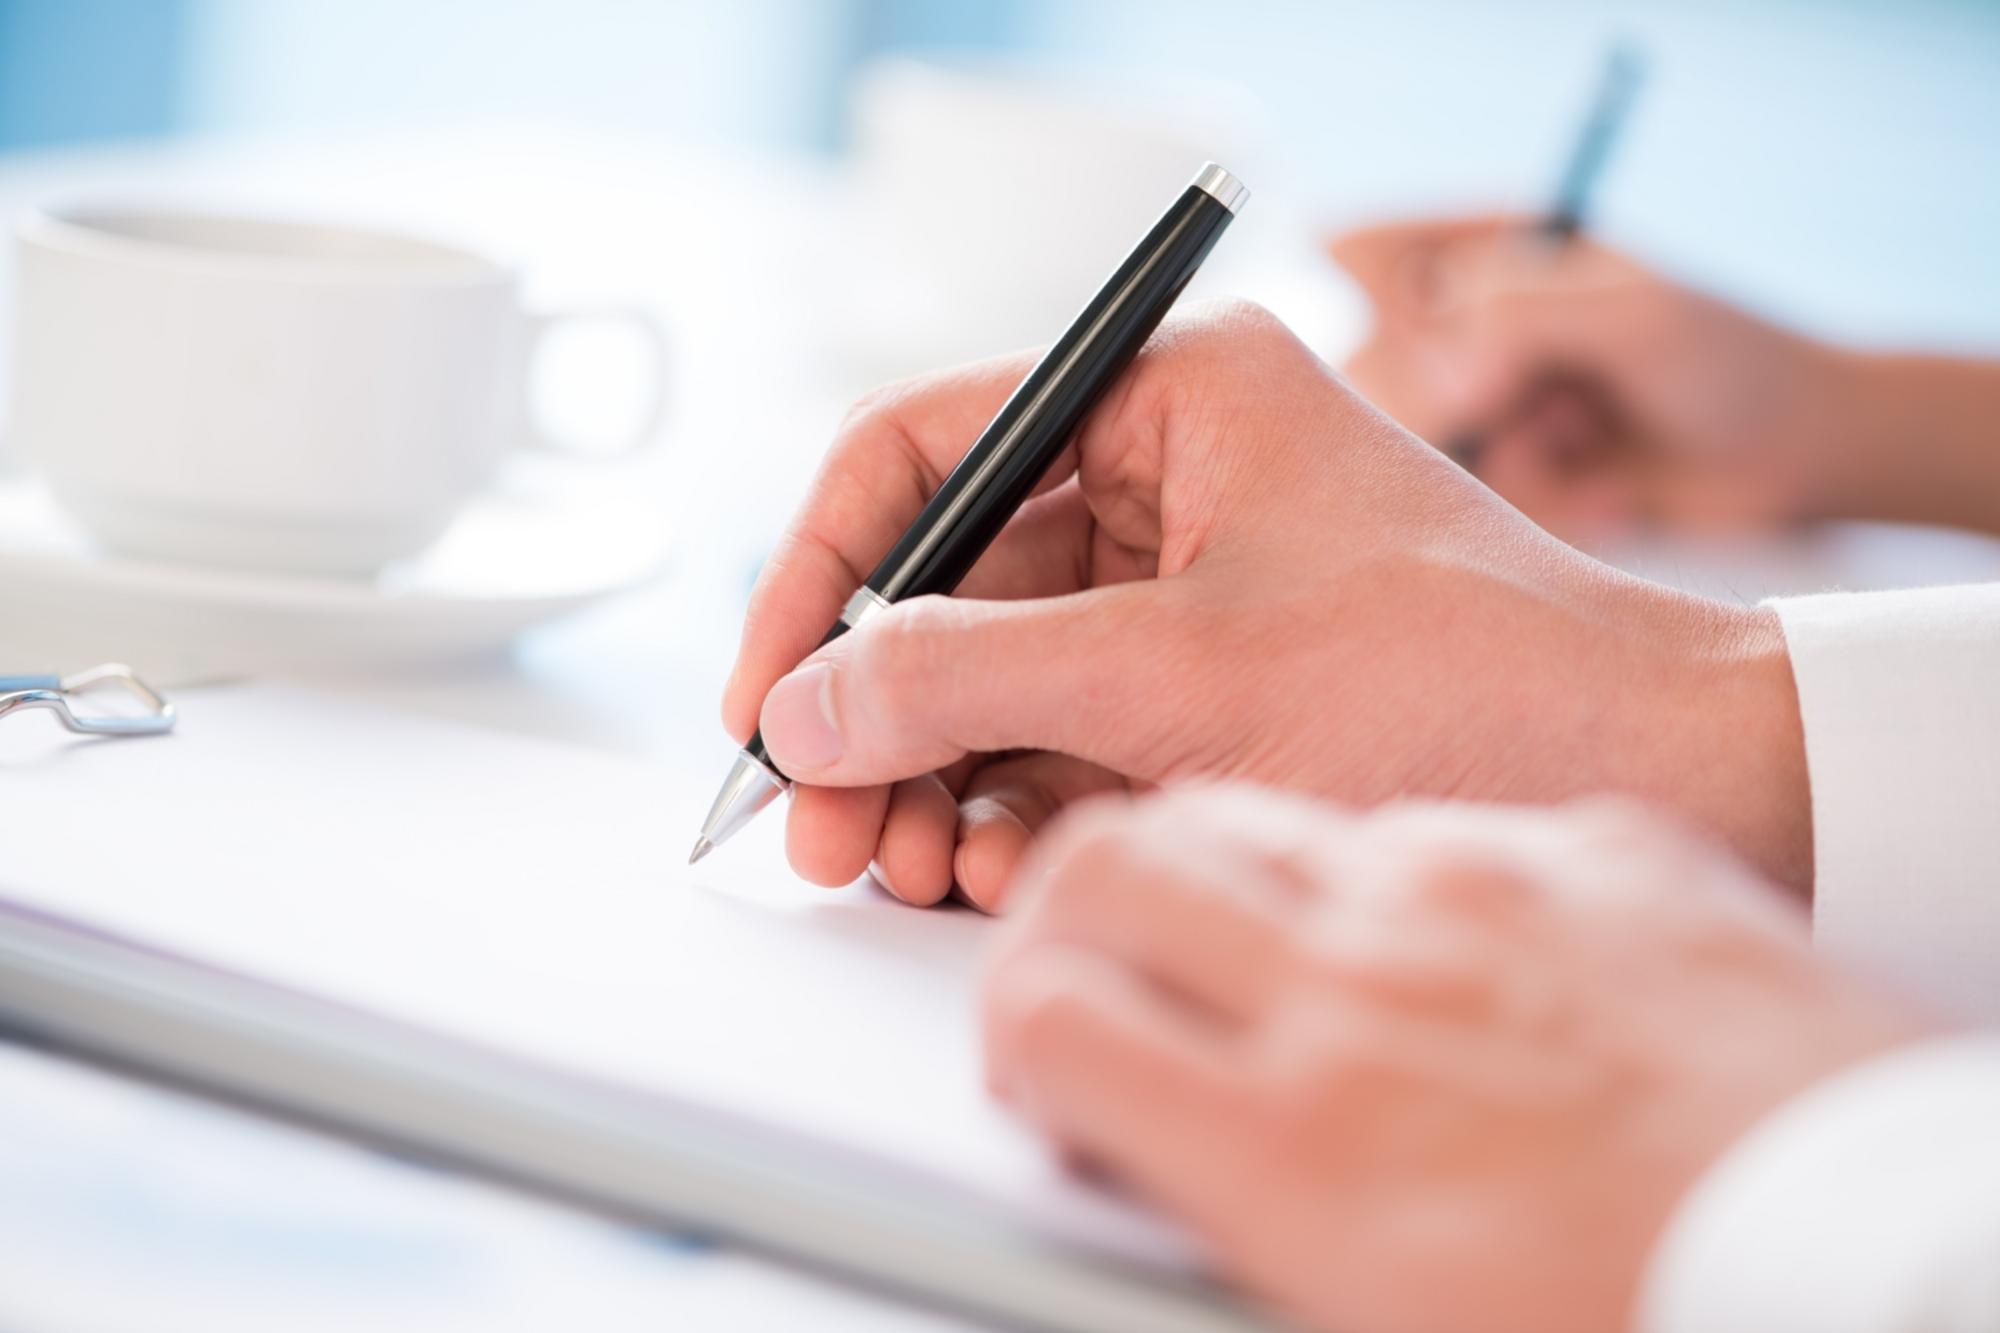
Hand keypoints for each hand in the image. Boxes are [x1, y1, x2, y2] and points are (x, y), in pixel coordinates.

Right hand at [723, 301, 1810, 910]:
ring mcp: (1182, 588)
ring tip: (899, 868)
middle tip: (818, 826)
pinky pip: (1055, 733)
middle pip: (946, 581)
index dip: (820, 574)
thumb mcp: (1183, 673)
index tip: (768, 694)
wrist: (1646, 778)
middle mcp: (1166, 477)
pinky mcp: (1202, 686)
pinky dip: (1007, 804)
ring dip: (930, 775)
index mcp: (1169, 396)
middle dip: (875, 712)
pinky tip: (983, 869)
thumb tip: (801, 707)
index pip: (924, 450)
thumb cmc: (1463, 680)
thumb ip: (964, 677)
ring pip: (992, 672)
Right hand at [982, 788, 1928, 1332]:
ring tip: (1221, 924)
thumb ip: (1222, 1207)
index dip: (1011, 1023)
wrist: (1905, 1262)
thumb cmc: (1652, 1318)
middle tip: (1078, 954)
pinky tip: (1412, 930)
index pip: (1049, 1015)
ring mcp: (1488, 900)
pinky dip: (1373, 863)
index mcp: (1299, 1146)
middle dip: (1056, 902)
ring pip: (1250, 811)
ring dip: (1198, 860)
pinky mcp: (1600, 859)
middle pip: (1108, 866)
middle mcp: (1369, 993)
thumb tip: (1141, 1147)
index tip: (1036, 1048)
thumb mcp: (1374, 1319)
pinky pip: (1426, 825)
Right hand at [1330, 216, 1840, 543]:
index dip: (1397, 313)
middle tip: (1530, 408)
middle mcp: (1473, 325)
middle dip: (1453, 399)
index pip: (1368, 257)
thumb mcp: (1631, 313)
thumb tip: (1439, 387)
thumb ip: (1519, 321)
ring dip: (1505, 456)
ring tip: (1584, 441)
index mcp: (1495, 252)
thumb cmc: (1731, 360)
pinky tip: (1608, 491)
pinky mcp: (1508, 478)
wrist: (1800, 456)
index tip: (1463, 354)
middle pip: (1374, 363)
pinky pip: (1467, 504)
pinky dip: (1540, 504)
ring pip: (1414, 443)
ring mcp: (1486, 404)